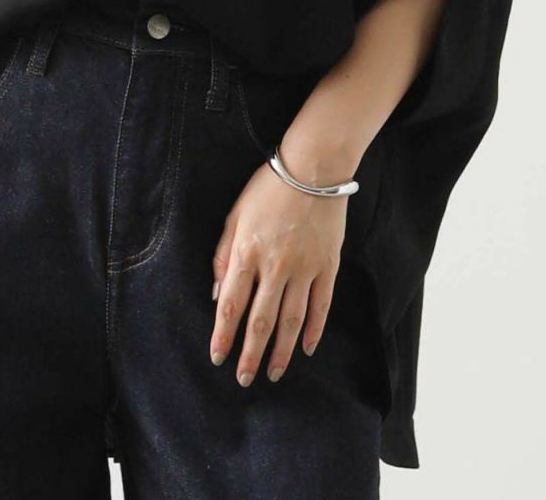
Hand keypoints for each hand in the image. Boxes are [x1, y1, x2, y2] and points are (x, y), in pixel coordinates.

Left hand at [208, 154, 349, 385]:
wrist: (314, 167)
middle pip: (260, 321)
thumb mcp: (235, 214)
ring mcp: (304, 268)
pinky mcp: (328, 267)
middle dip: (250, 354)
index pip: (232, 305)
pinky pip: (321, 306)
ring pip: (290, 321)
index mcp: (248, 252)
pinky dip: (313, 331)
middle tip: (243, 379)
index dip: (223, 334)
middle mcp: (275, 266)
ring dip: (280, 351)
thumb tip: (217, 293)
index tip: (217, 356)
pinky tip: (305, 349)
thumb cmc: (268, 188)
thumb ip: (224, 254)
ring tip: (273, 374)